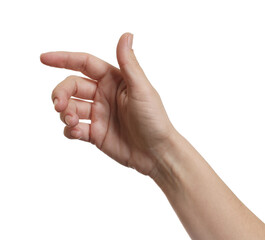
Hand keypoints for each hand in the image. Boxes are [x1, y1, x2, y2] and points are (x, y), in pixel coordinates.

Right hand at [40, 33, 175, 175]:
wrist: (156, 153)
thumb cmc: (154, 120)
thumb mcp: (141, 89)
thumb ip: (129, 64)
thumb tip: (126, 35)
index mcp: (113, 81)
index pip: (84, 64)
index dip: (64, 59)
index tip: (44, 59)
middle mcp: (103, 95)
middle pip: (72, 86)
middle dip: (61, 93)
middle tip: (58, 104)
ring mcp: (98, 115)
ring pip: (70, 108)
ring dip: (65, 113)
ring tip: (72, 121)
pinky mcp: (95, 133)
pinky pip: (73, 129)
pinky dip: (69, 130)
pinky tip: (77, 132)